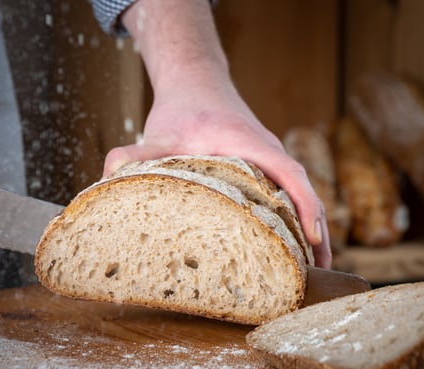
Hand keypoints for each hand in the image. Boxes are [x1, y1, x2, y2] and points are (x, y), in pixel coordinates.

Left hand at [102, 79, 331, 267]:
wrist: (196, 81)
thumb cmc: (184, 106)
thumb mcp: (159, 132)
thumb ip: (135, 155)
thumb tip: (109, 178)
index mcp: (252, 145)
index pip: (291, 174)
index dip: (305, 206)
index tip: (314, 237)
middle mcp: (268, 153)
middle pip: (303, 193)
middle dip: (314, 232)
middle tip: (314, 275)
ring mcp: (268, 161)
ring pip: (298, 196)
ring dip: (308, 229)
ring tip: (307, 270)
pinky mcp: (262, 168)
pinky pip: (286, 194)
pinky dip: (292, 219)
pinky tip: (285, 245)